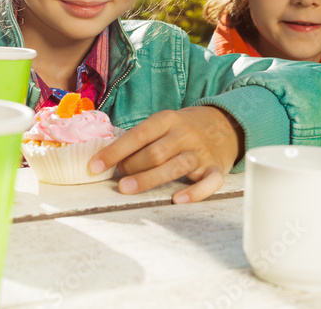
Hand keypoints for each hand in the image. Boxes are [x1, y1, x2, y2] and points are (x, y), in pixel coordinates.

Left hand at [88, 106, 241, 203]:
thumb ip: (142, 138)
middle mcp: (185, 134)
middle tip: (117, 178)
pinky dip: (195, 192)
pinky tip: (178, 200)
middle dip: (131, 166)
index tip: (94, 166)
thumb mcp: (164, 122)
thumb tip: (108, 158)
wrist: (226, 123)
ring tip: (127, 189)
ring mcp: (201, 152)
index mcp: (168, 120)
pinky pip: (209, 182)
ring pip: (176, 166)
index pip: (138, 135)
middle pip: (155, 152)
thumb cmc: (184, 128)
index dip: (114, 151)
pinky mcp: (216, 168)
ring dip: (149, 179)